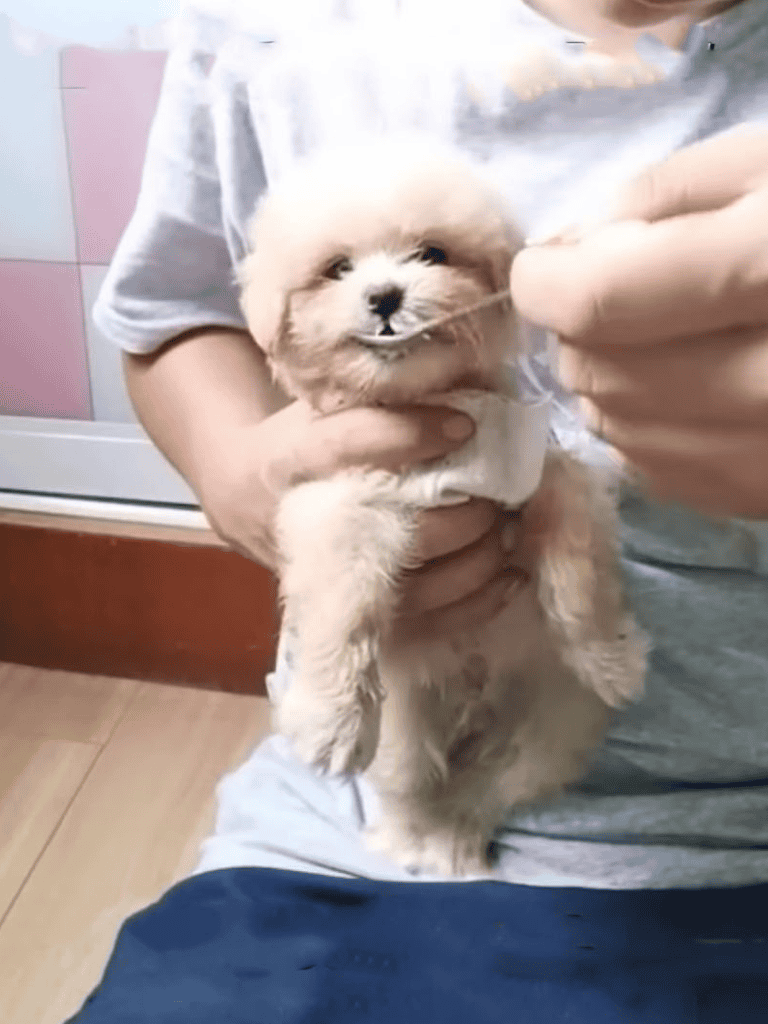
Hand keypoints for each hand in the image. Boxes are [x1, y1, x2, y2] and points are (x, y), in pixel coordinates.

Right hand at [200, 400, 525, 637]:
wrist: (250, 498)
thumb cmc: (301, 440)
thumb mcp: (320, 403)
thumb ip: (378, 396)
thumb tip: (469, 385)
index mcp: (290, 461)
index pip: (348, 445)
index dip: (410, 435)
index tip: (465, 426)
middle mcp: (307, 527)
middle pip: (399, 530)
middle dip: (466, 514)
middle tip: (503, 492)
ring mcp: (333, 580)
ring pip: (419, 588)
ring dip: (480, 559)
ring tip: (510, 528)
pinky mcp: (357, 613)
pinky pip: (427, 624)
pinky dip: (478, 601)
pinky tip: (510, 574)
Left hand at [511, 127, 767, 518]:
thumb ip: (666, 198)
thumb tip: (574, 251)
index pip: (602, 301)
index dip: (545, 283)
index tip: (540, 268)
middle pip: (604, 373)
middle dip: (579, 330)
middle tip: (610, 292)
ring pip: (622, 431)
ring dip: (607, 383)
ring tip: (650, 337)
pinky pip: (663, 473)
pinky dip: (645, 429)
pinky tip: (683, 390)